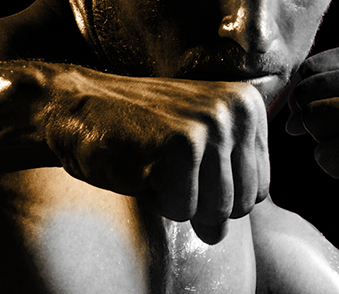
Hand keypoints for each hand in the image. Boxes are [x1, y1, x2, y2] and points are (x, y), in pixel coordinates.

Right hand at [42, 68, 269, 243]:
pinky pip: (183, 210)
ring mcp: (210, 125)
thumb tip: (222, 232)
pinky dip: (157, 200)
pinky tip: (140, 165)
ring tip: (155, 163)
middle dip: (201, 201)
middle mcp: (236, 110)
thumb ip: (224, 178)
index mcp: (247, 105)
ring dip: (178, 200)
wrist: (77, 108)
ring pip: (216, 211)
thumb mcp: (196, 144)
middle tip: (168, 166)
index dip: (217, 190)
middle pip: (242, 204)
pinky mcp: (181, 146)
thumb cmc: (135, 130)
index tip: (186, 162)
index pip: (260, 188)